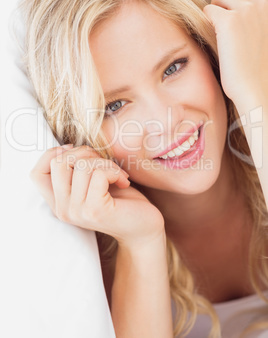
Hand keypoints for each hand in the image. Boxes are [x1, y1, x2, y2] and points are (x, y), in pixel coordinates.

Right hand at [30, 145, 163, 248]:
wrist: (143, 228)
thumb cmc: (120, 200)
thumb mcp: (92, 182)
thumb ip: (76, 170)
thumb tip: (67, 146)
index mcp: (59, 202)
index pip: (36, 173)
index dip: (53, 154)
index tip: (79, 154)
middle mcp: (63, 209)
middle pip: (58, 162)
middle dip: (85, 153)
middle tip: (104, 163)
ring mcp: (77, 211)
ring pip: (82, 166)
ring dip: (105, 163)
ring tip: (118, 175)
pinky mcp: (95, 210)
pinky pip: (98, 174)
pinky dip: (114, 171)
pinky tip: (123, 181)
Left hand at [203, 0, 267, 105]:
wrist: (257, 88)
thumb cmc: (261, 67)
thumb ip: (260, 12)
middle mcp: (264, 2)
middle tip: (223, 10)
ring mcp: (247, 10)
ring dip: (216, 7)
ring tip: (220, 28)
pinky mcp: (228, 22)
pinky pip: (208, 9)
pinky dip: (208, 20)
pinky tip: (214, 33)